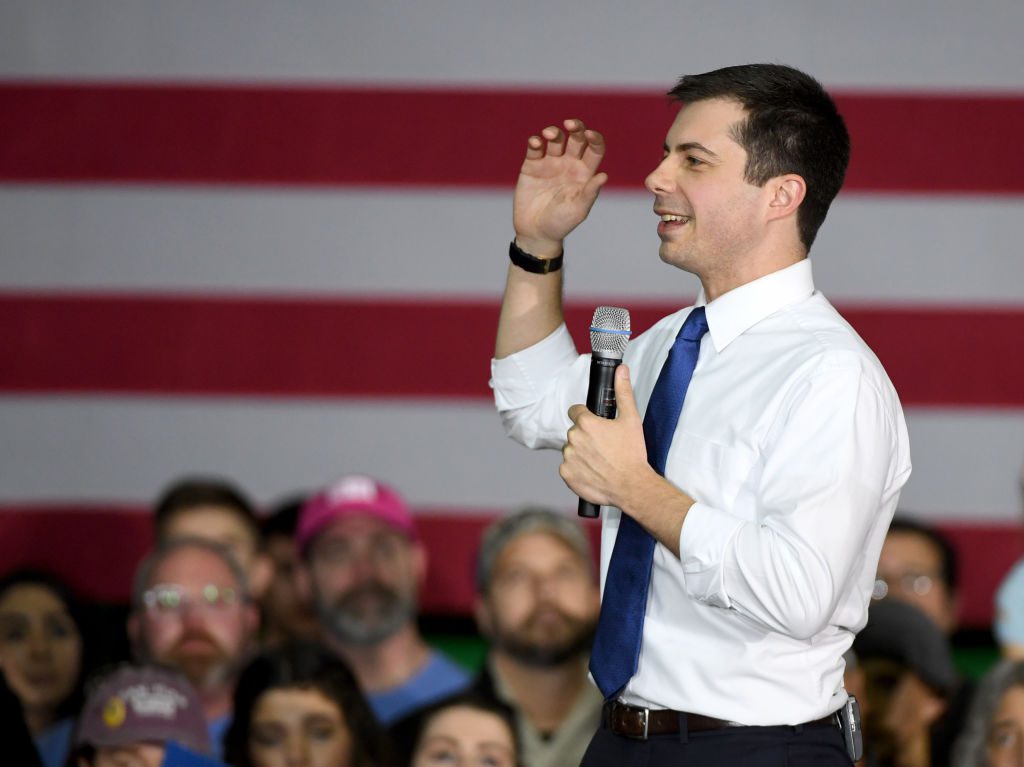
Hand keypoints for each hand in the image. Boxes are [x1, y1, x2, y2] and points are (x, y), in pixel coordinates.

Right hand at [513, 119, 608, 256]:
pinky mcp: (531, 166)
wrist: (535, 233)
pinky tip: (535, 142)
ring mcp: (550, 164)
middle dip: (575, 127)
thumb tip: (604, 176)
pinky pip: (534, 148)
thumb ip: (590, 192)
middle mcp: (569, 164)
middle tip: (570, 124)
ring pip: (555, 139)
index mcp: (584, 173)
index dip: (595, 139)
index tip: (590, 135)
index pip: (594, 149)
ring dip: (553, 132)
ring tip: (549, 134)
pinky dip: (535, 141)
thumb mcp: (578, 210)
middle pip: (576, 138)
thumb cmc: (560, 224)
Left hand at [560, 365, 653, 507]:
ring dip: (581, 453)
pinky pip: (568, 467)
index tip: (596, 425)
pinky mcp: (566, 474)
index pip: (575, 411)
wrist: (631, 486)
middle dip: (586, 437)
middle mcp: (573, 439)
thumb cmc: (632, 453)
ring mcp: (568, 458)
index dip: (586, 417)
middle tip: (604, 446)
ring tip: (600, 461)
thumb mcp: (631, 419)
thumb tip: (621, 370)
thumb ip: (623, 392)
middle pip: (575, 432)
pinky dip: (577, 469)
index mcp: (586, 423)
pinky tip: (593, 472)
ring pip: (571, 449)